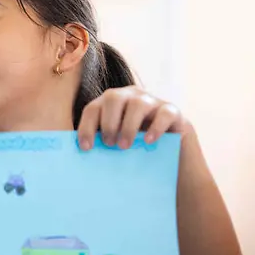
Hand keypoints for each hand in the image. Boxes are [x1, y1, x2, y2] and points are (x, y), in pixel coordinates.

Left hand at [76, 86, 190, 150]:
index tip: (86, 148)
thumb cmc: (138, 147)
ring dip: (128, 125)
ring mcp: (152, 101)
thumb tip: (81, 157)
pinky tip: (148, 141)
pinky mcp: (172, 111)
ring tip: (124, 146)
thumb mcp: (117, 143)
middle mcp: (130, 97)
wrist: (172, 151)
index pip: (93, 108)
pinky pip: (164, 113)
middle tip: (109, 144)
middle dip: (108, 122)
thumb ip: (102, 144)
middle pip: (113, 97)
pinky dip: (155, 127)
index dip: (87, 126)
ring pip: (138, 103)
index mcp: (111, 104)